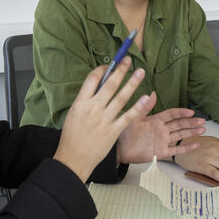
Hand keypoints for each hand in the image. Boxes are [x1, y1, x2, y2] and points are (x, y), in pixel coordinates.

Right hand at [53, 57, 153, 181]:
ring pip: (121, 97)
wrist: (74, 159)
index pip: (93, 79)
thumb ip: (86, 99)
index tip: (110, 65)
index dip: (103, 69)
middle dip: (120, 70)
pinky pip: (128, 116)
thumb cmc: (72, 135)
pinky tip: (146, 97)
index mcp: (81, 102)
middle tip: (128, 60)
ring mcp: (104, 120)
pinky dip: (138, 107)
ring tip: (140, 72)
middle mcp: (93, 109)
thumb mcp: (74, 112)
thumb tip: (101, 84)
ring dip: (132, 83)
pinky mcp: (113, 131)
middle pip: (110, 84)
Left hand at [117, 106, 205, 163]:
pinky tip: (195, 145)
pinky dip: (186, 148)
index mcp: (156, 120)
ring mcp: (162, 141)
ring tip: (202, 129)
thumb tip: (152, 93)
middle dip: (191, 122)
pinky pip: (176, 150)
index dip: (181, 112)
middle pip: (179, 124)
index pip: (172, 115)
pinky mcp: (161, 152)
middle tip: (202, 120)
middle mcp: (161, 130)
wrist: (120, 149)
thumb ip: (144, 107)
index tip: (191, 111)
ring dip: (191, 132)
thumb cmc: (125, 132)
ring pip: (180, 135)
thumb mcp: (135, 118)